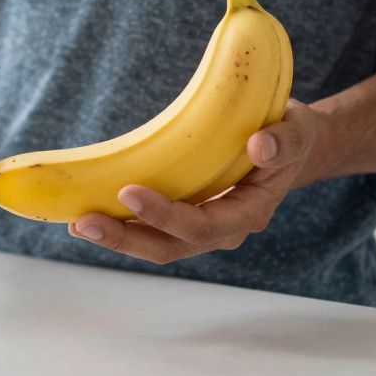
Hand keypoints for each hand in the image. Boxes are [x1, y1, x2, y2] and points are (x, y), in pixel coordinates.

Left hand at [68, 100, 323, 263]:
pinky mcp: (184, 217)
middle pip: (171, 246)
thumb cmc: (288, 133)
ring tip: (77, 224)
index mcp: (250, 211)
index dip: (166, 215)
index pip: (204, 225)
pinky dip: (121, 225)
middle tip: (84, 222)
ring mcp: (202, 227)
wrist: (287, 146)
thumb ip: (285, 140)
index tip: (128, 192)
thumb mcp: (298, 130)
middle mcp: (224, 229)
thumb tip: (260, 144)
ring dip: (117, 237)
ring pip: (156, 244)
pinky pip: (151, 230)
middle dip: (126, 237)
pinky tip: (86, 216)